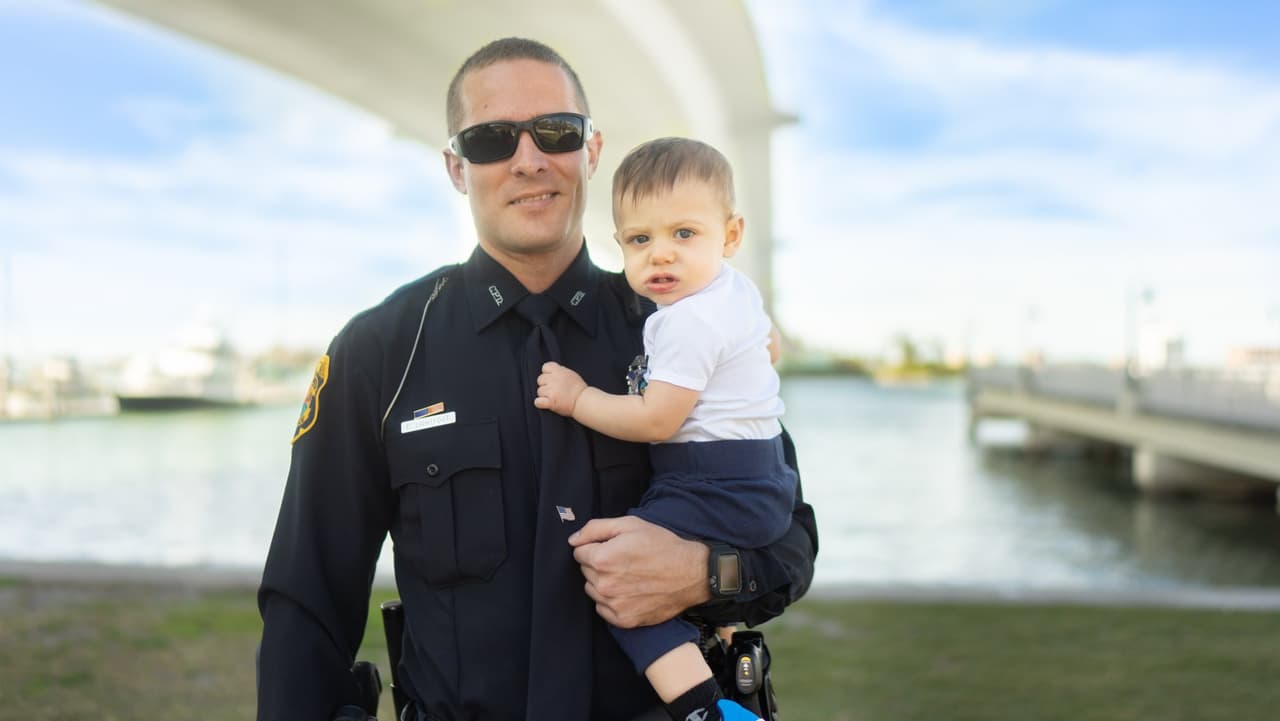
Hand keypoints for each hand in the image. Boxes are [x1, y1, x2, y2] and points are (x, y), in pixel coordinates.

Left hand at [534, 361, 586, 415]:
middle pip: (540, 379)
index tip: (552, 379)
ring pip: (539, 391)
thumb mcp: (571, 374)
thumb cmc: (579, 389)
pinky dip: (540, 403)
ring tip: (554, 397)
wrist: (584, 401)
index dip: (547, 373)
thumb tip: (552, 371)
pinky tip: (547, 404)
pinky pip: (537, 402)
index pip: (545, 367)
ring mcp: (551, 391)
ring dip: (544, 395)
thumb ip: (560, 371)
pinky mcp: (550, 402)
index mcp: (559, 371)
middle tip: (554, 390)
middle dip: (545, 385)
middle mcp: (554, 379)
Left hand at [569, 515, 710, 627]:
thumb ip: (595, 529)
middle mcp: (604, 585)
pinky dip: (611, 600)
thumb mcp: (630, 525)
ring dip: (603, 583)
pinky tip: (629, 591)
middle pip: (585, 572)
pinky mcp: (623, 620)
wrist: (691, 574)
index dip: (595, 547)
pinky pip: (602, 609)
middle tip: (623, 560)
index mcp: (603, 559)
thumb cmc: (662, 546)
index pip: (579, 552)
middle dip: (598, 564)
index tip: (612, 547)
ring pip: (592, 590)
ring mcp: (613, 605)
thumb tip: (573, 540)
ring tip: (627, 576)